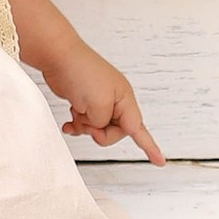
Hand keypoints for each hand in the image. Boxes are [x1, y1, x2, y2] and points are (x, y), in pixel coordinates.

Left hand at [52, 46, 165, 164]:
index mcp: (125, 99)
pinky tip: (68, 123)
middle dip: (98, 131)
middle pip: (114, 132)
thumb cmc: (81, 72)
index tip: (161, 162)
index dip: (150, 147)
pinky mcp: (84, 101)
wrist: (58, 56)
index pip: (139, 129)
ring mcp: (99, 101)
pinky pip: (84, 123)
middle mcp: (115, 101)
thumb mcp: (99, 105)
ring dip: (85, 126)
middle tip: (86, 119)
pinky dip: (76, 124)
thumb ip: (103, 123)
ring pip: (97, 129)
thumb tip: (96, 125)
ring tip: (77, 111)